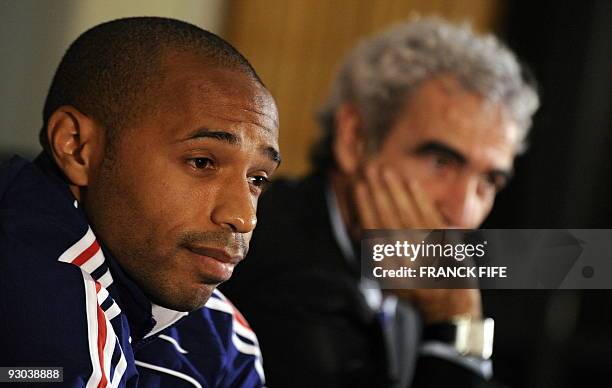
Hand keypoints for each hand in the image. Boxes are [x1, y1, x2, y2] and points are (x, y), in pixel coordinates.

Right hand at [353, 163, 481, 322]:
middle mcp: (407, 253)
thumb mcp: (389, 281)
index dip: (365, 205)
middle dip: (378, 190)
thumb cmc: (416, 292)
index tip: (358, 187)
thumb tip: (364, 230)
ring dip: (395, 187)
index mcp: (390, 264)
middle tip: (369, 169)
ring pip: (407, 209)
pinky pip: (428, 212)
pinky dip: (418, 195)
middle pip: (388, 214)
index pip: (373, 227)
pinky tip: (409, 182)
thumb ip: (377, 257)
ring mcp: (427, 245)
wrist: (449, 305)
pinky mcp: (444, 239)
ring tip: (385, 170)